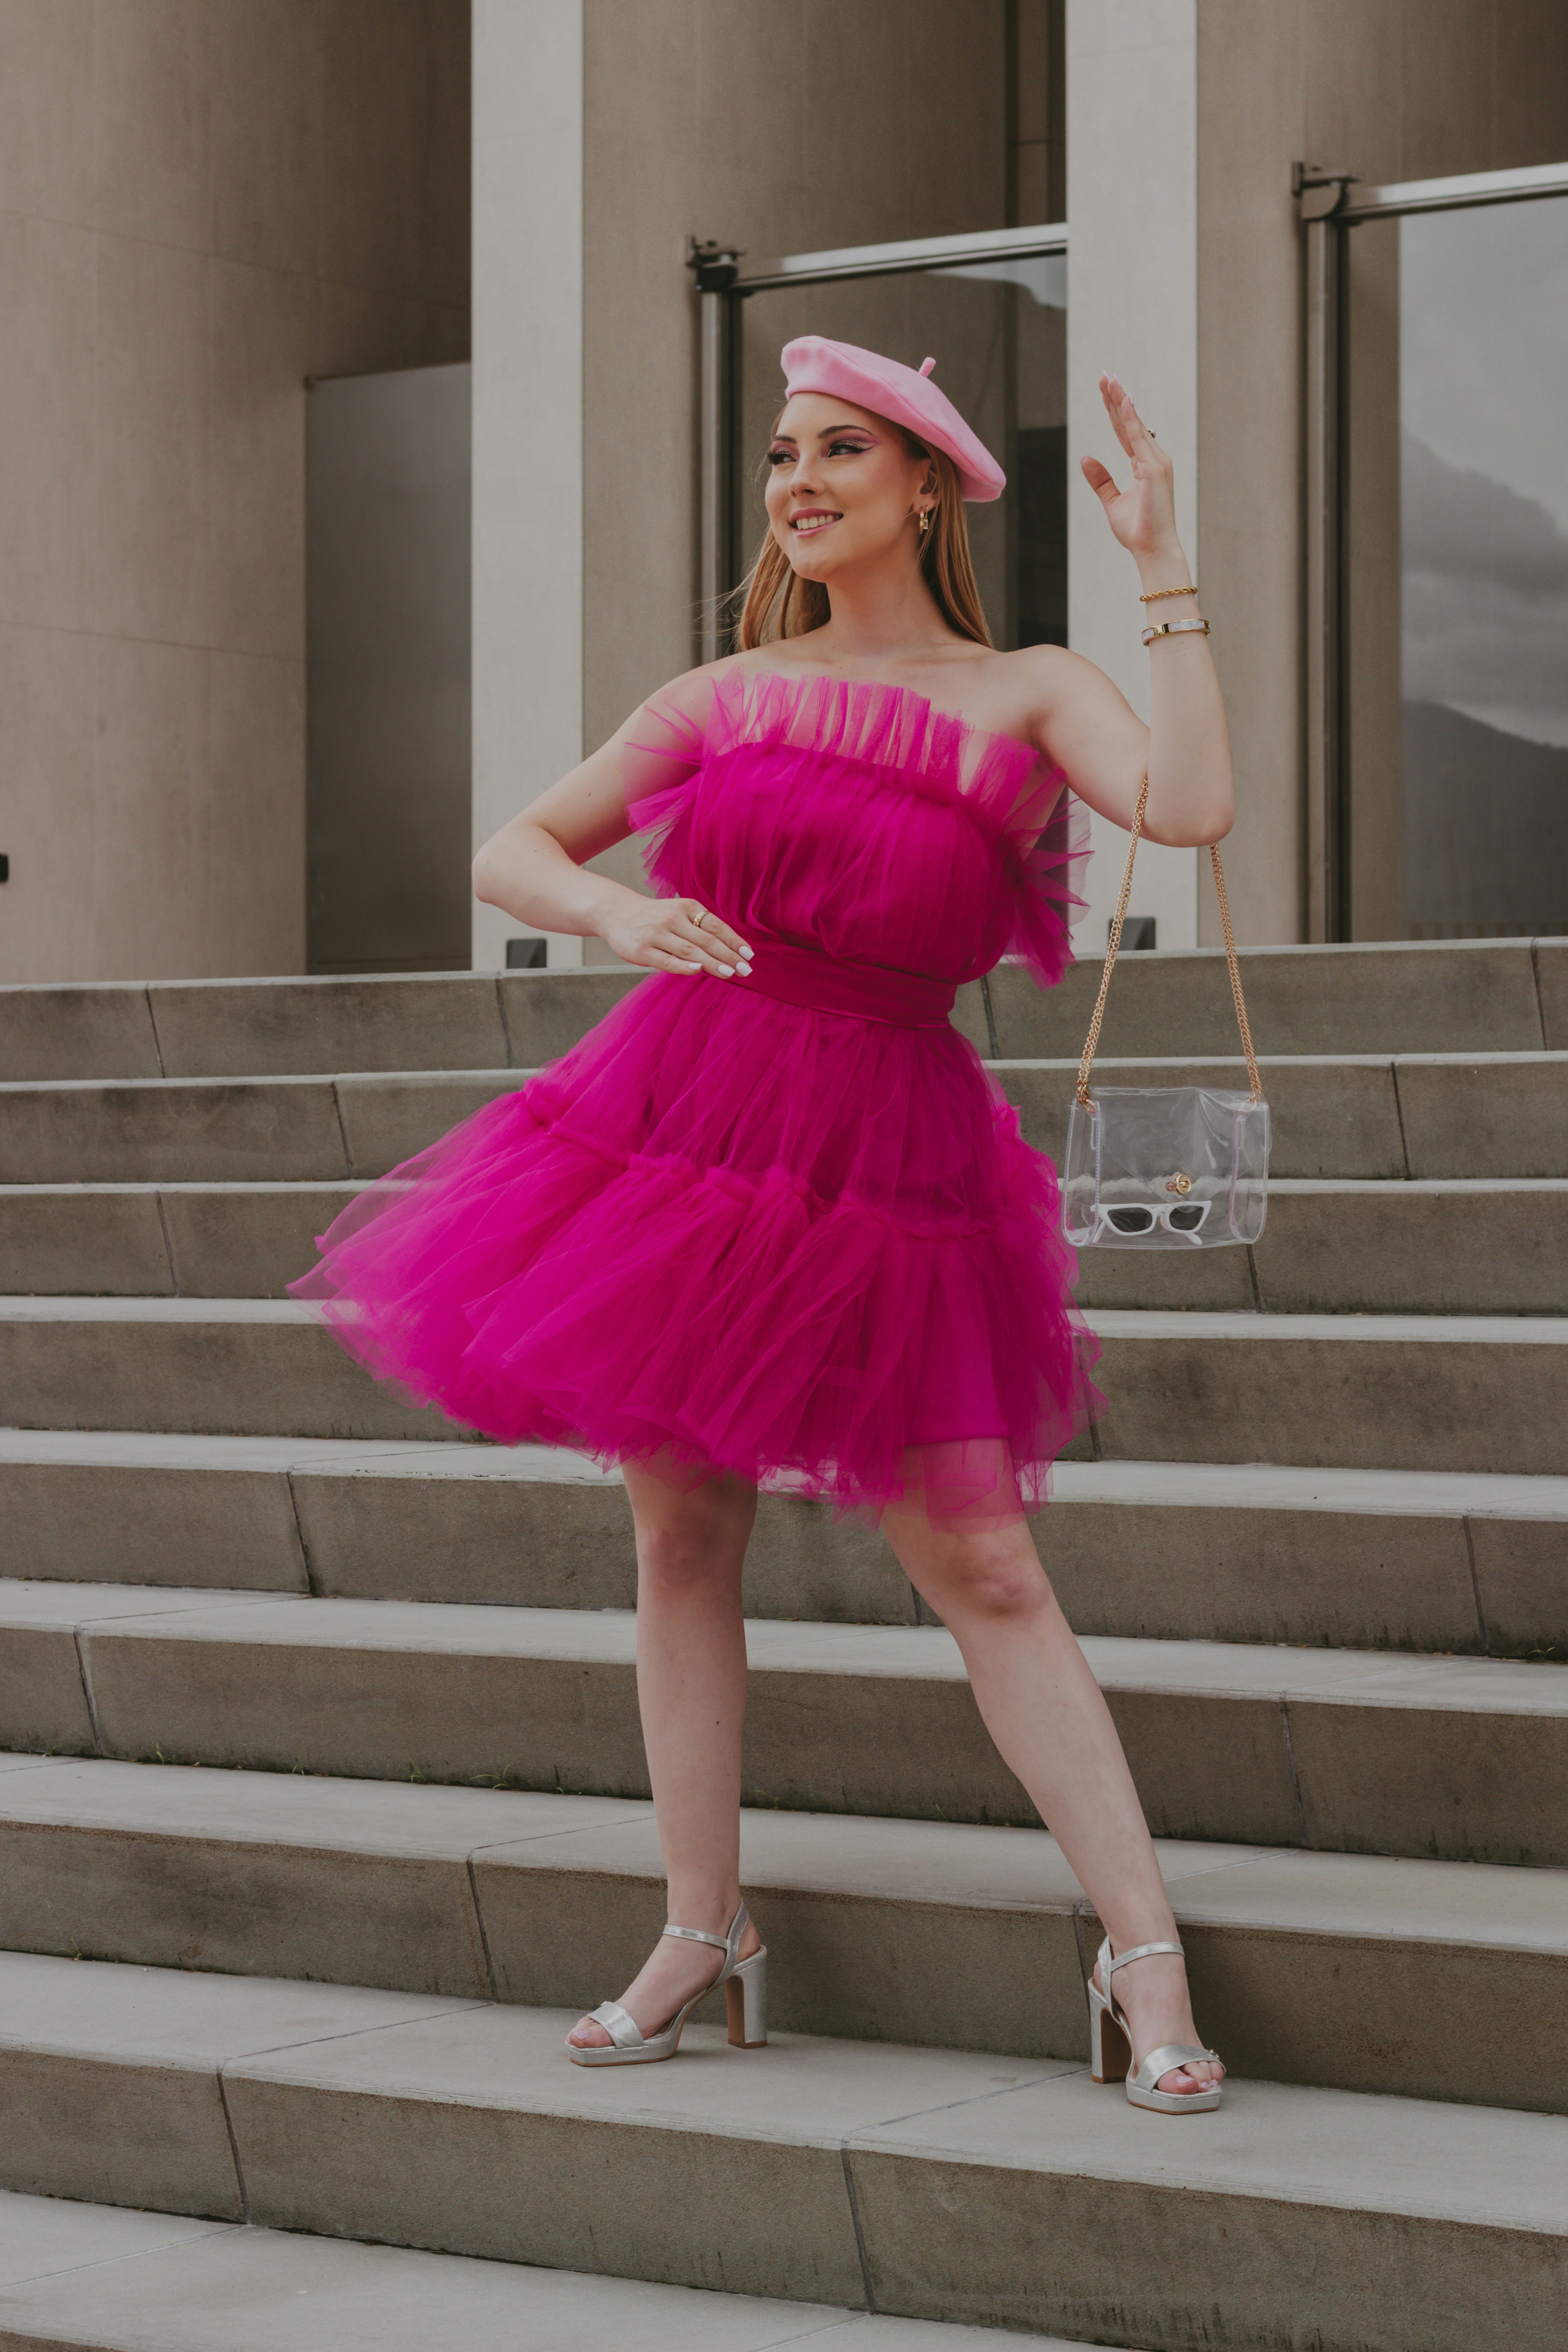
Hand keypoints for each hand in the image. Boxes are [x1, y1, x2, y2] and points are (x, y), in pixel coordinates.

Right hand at [598, 892, 753, 978]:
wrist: (615, 912)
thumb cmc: (654, 916)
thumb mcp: (678, 913)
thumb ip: (699, 927)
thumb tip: (728, 950)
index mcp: (686, 907)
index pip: (716, 926)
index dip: (734, 941)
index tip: (748, 956)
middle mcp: (672, 918)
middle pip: (707, 940)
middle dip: (728, 956)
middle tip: (745, 970)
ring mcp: (656, 934)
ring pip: (690, 950)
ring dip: (712, 963)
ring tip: (730, 973)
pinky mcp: (642, 950)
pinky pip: (667, 960)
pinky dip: (684, 965)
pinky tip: (698, 970)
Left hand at [1080, 375, 1181, 565]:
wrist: (1152, 549)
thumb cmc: (1137, 529)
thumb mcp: (1112, 502)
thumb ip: (1101, 480)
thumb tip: (1085, 458)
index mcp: (1144, 464)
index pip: (1126, 430)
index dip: (1115, 410)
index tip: (1106, 389)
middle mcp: (1153, 458)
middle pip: (1131, 422)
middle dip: (1117, 398)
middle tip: (1105, 375)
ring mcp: (1155, 462)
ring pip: (1134, 424)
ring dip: (1121, 401)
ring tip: (1109, 380)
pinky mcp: (1153, 469)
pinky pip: (1138, 438)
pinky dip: (1130, 418)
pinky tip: (1123, 400)